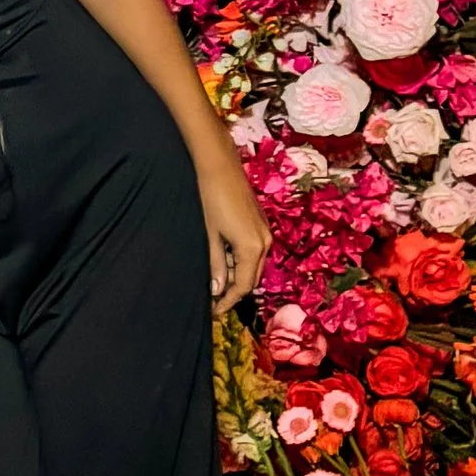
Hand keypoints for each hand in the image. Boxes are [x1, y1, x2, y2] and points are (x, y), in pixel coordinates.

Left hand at [199, 156, 269, 317]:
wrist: (220, 165)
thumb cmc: (210, 198)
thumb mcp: (210, 236)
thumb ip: (215, 264)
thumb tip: (216, 290)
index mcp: (252, 248)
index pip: (243, 286)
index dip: (228, 301)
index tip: (214, 311)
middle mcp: (265, 242)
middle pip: (251, 278)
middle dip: (233, 290)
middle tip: (213, 299)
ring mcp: (265, 232)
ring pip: (253, 265)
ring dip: (236, 274)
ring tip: (214, 278)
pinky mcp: (261, 224)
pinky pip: (254, 251)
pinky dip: (240, 260)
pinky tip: (222, 258)